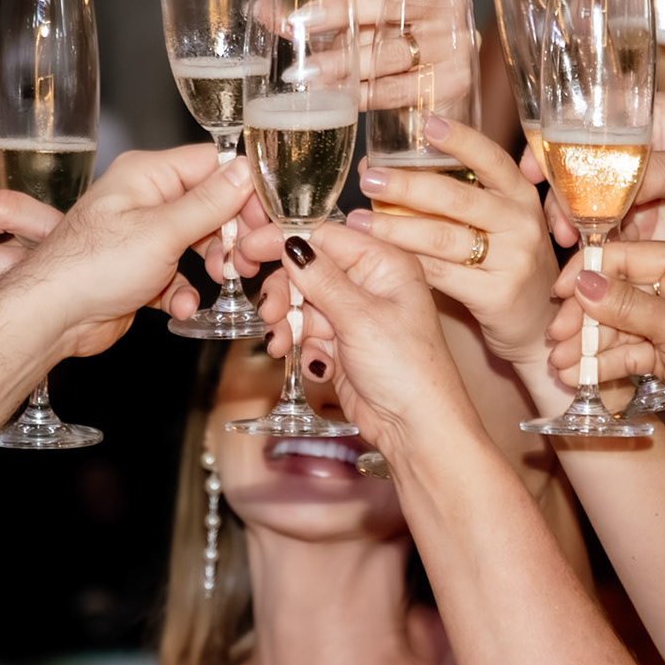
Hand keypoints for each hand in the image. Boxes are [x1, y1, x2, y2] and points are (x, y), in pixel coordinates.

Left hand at [12, 146, 255, 358]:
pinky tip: (180, 307)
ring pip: (200, 242)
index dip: (245, 191)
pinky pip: (179, 274)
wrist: (49, 318)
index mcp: (148, 174)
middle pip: (212, 205)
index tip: (266, 218)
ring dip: (213, 266)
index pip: (214, 165)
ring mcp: (143, 235)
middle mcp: (146, 199)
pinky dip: (185, 292)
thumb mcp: (162, 231)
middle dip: (232, 235)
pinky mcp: (141, 270)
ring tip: (220, 281)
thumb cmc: (90, 266)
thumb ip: (210, 202)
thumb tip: (246, 170)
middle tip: (248, 258)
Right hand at [243, 224, 481, 455]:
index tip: (248, 248)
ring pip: (302, 303)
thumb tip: (291, 242)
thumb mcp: (360, 317)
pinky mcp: (343, 342)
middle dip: (284, 292)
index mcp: (384, 263)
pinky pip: (308, 332)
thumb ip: (321, 278)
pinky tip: (310, 364)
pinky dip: (301, 345)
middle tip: (270, 313)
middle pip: (307, 269)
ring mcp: (356, 314)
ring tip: (281, 345)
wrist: (415, 428)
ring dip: (287, 323)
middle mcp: (370, 283)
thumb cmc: (408, 369)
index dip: (283, 240)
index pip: (324, 236)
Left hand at [345, 116, 559, 365]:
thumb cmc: (504, 262)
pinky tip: (380, 256)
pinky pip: (441, 274)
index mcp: (520, 195)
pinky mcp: (498, 294)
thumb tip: (379, 165)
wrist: (538, 322)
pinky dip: (407, 262)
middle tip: (368, 180)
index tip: (427, 124)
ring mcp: (514, 260)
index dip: (462, 140)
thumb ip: (451, 194)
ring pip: (443, 238)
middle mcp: (522, 223)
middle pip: (457, 199)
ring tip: (360, 222)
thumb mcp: (495, 221)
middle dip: (407, 186)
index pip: (492, 159)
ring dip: (395, 228)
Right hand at [524, 93, 664, 297]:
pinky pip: (602, 240)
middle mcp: (640, 155)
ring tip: (570, 254)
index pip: (594, 120)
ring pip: (586, 207)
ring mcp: (636, 195)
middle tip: (558, 227)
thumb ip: (656, 171)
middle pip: (580, 168)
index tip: (535, 167)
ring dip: (570, 231)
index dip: (556, 140)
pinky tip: (577, 275)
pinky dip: (587, 257)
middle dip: (560, 197)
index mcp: (657, 121)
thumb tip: (607, 179)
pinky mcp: (639, 232)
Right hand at [544, 240, 664, 441]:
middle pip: (619, 290)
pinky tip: (579, 377)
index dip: (590, 271)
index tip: (559, 292)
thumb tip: (582, 282)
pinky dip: (603, 363)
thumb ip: (625, 303)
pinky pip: (627, 349)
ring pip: (618, 324)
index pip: (631, 255)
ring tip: (562, 366)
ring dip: (588, 345)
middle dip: (586, 316)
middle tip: (557, 337)